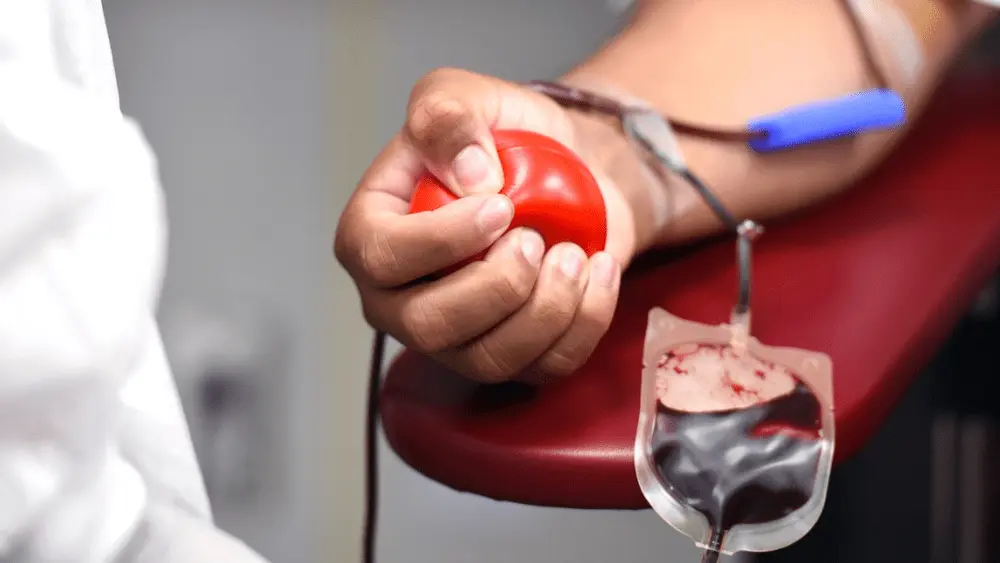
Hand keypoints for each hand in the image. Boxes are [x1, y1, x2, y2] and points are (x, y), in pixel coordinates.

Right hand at [335, 68, 645, 382]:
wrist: (570, 169)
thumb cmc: (506, 137)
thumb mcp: (465, 96)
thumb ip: (446, 116)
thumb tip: (470, 178)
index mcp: (370, 235)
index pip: (380, 258)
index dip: (441, 240)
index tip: (501, 205)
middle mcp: (400, 299)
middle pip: (429, 327)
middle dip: (496, 286)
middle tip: (536, 239)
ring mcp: (457, 337)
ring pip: (489, 358)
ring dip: (545, 309)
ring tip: (575, 255)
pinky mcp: (513, 356)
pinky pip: (543, 367)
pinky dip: (583, 324)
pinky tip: (598, 273)